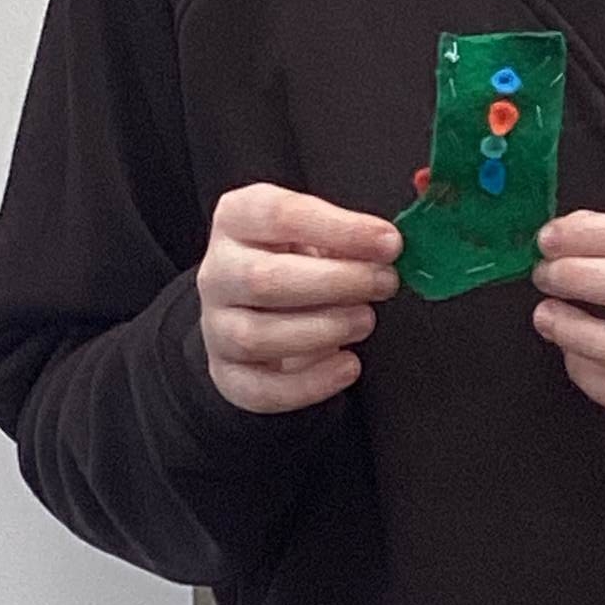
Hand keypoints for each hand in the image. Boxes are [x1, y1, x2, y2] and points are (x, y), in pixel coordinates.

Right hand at [197, 184, 401, 412]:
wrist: (257, 300)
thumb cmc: (294, 256)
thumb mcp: (316, 229)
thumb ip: (346, 235)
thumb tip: (386, 247)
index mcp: (238, 217)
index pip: (280, 216)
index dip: (340, 229)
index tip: (388, 242)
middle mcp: (218, 271)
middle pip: (264, 280)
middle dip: (337, 283)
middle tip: (384, 282)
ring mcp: (216, 325)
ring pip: (257, 336)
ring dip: (324, 330)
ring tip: (364, 319)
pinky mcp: (227, 373)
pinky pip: (259, 389)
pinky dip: (310, 384)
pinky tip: (348, 365)